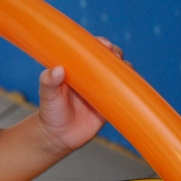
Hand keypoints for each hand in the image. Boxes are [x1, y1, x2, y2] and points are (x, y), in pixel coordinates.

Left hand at [36, 36, 124, 155]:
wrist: (58, 137)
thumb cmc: (50, 112)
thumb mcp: (47, 95)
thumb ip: (48, 82)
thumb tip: (57, 69)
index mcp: (76, 68)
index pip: (90, 51)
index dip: (99, 44)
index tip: (104, 44)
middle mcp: (91, 76)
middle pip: (108, 59)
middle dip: (115, 54)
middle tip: (115, 57)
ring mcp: (102, 89)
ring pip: (119, 74)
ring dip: (125, 69)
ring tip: (125, 69)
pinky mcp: (110, 105)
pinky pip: (124, 94)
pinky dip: (130, 89)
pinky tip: (133, 87)